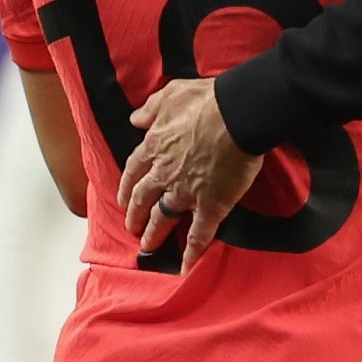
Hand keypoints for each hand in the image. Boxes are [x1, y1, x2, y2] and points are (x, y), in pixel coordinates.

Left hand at [118, 79, 263, 270]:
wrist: (237, 114)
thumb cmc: (207, 100)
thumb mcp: (171, 94)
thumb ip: (151, 108)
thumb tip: (134, 119)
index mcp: (155, 146)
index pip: (134, 169)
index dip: (128, 185)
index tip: (124, 197)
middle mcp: (164, 172)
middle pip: (143, 197)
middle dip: (135, 213)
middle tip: (131, 226)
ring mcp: (185, 191)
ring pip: (163, 217)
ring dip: (154, 233)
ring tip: (147, 246)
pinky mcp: (210, 206)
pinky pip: (198, 235)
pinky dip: (191, 253)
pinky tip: (186, 268)